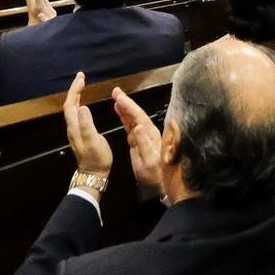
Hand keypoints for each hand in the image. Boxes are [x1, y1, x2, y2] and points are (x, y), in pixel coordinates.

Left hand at [62, 72, 111, 175]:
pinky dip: (80, 104)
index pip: (70, 103)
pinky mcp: (80, 134)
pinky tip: (85, 104)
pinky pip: (77, 114)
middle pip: (69, 105)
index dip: (74, 90)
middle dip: (75, 90)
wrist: (94, 174)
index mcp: (75, 126)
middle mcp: (72, 127)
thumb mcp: (93, 141)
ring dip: (76, 96)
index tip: (82, 77)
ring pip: (72, 109)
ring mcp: (76, 131)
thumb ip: (87, 124)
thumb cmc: (96, 158)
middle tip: (82, 78)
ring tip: (82, 86)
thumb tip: (83, 106)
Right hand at [110, 86, 163, 200]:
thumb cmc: (155, 173)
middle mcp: (148, 132)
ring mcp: (143, 136)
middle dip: (126, 102)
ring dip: (124, 107)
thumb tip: (138, 126)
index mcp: (151, 134)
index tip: (119, 96)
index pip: (139, 116)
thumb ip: (143, 143)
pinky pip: (130, 125)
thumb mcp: (148, 160)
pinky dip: (124, 117)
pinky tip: (119, 111)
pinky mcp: (138, 141)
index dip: (129, 106)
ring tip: (115, 97)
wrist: (159, 183)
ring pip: (133, 118)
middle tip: (115, 91)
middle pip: (136, 113)